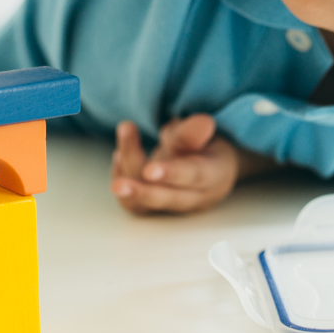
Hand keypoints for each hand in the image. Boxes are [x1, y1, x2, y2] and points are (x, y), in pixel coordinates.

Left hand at [110, 115, 243, 214]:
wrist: (207, 161)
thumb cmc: (205, 144)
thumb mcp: (205, 132)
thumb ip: (196, 131)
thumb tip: (204, 123)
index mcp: (216, 174)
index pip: (194, 176)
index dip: (172, 173)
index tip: (149, 170)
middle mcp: (197, 196)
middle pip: (167, 198)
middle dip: (141, 192)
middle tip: (117, 185)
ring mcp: (175, 206)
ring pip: (145, 204)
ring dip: (125, 177)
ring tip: (119, 148)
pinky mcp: (155, 209)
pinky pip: (133, 204)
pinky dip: (122, 180)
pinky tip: (119, 156)